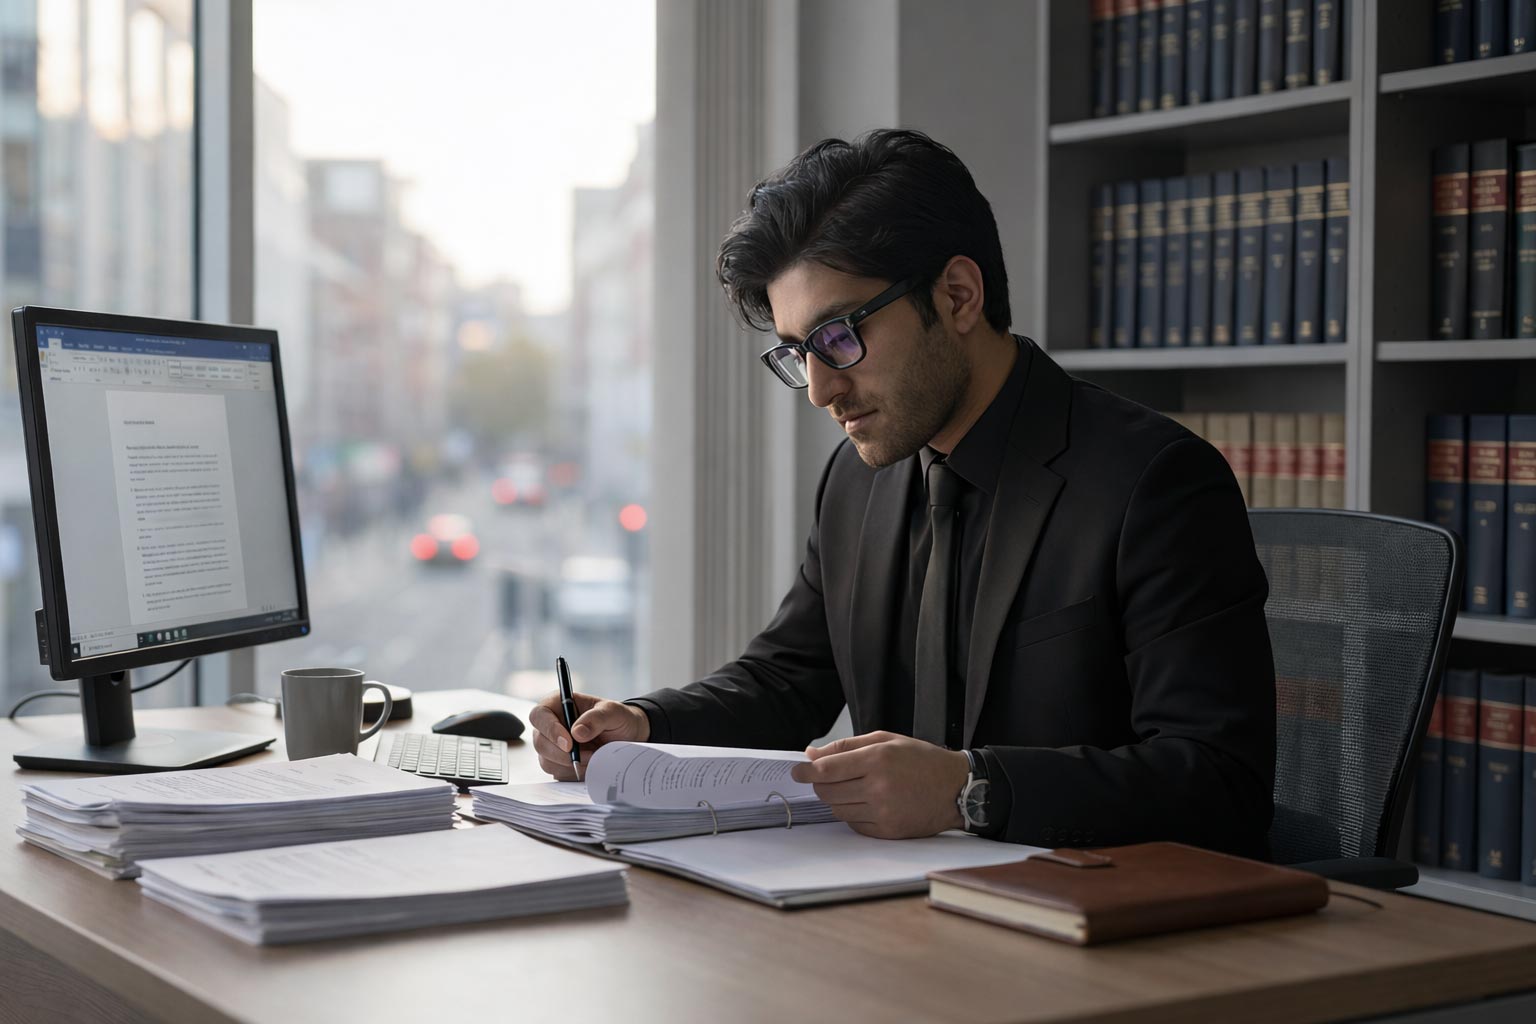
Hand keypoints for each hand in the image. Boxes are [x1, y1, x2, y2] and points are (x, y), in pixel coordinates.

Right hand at [528, 691, 649, 780]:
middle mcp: (550, 725)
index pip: (539, 715)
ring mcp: (552, 746)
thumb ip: (596, 718)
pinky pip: (557, 773)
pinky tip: (589, 765)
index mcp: (558, 704)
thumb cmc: (617, 719)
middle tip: (588, 755)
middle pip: (540, 742)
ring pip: (546, 761)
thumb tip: (577, 732)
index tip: (569, 743)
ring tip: (593, 757)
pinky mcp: (558, 763)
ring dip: (570, 765)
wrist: (626, 738)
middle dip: (562, 754)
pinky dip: (573, 773)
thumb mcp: (613, 712)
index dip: (550, 730)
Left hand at [789, 731, 969, 839]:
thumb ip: (847, 746)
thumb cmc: (921, 760)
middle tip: (827, 778)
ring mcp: (883, 812)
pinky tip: (866, 803)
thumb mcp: (886, 740)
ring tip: (853, 789)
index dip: (806, 772)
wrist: (955, 788)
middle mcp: (879, 787)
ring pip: (838, 810)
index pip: (827, 770)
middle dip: (820, 785)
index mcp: (878, 759)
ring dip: (837, 800)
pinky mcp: (888, 831)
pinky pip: (854, 825)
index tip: (797, 771)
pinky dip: (853, 814)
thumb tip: (812, 755)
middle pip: (828, 792)